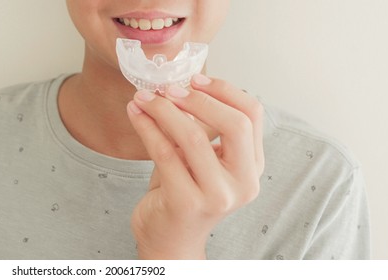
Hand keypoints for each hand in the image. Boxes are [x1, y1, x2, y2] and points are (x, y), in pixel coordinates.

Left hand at [126, 74, 264, 258]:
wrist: (169, 240)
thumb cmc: (183, 192)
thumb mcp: (199, 157)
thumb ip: (201, 126)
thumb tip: (180, 83)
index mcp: (253, 167)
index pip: (252, 114)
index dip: (224, 90)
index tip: (195, 78)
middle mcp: (243, 183)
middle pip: (234, 124)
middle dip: (197, 99)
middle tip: (167, 88)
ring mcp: (217, 196)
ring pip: (194, 137)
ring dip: (164, 110)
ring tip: (143, 98)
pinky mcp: (186, 202)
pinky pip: (164, 153)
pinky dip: (147, 127)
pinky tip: (135, 114)